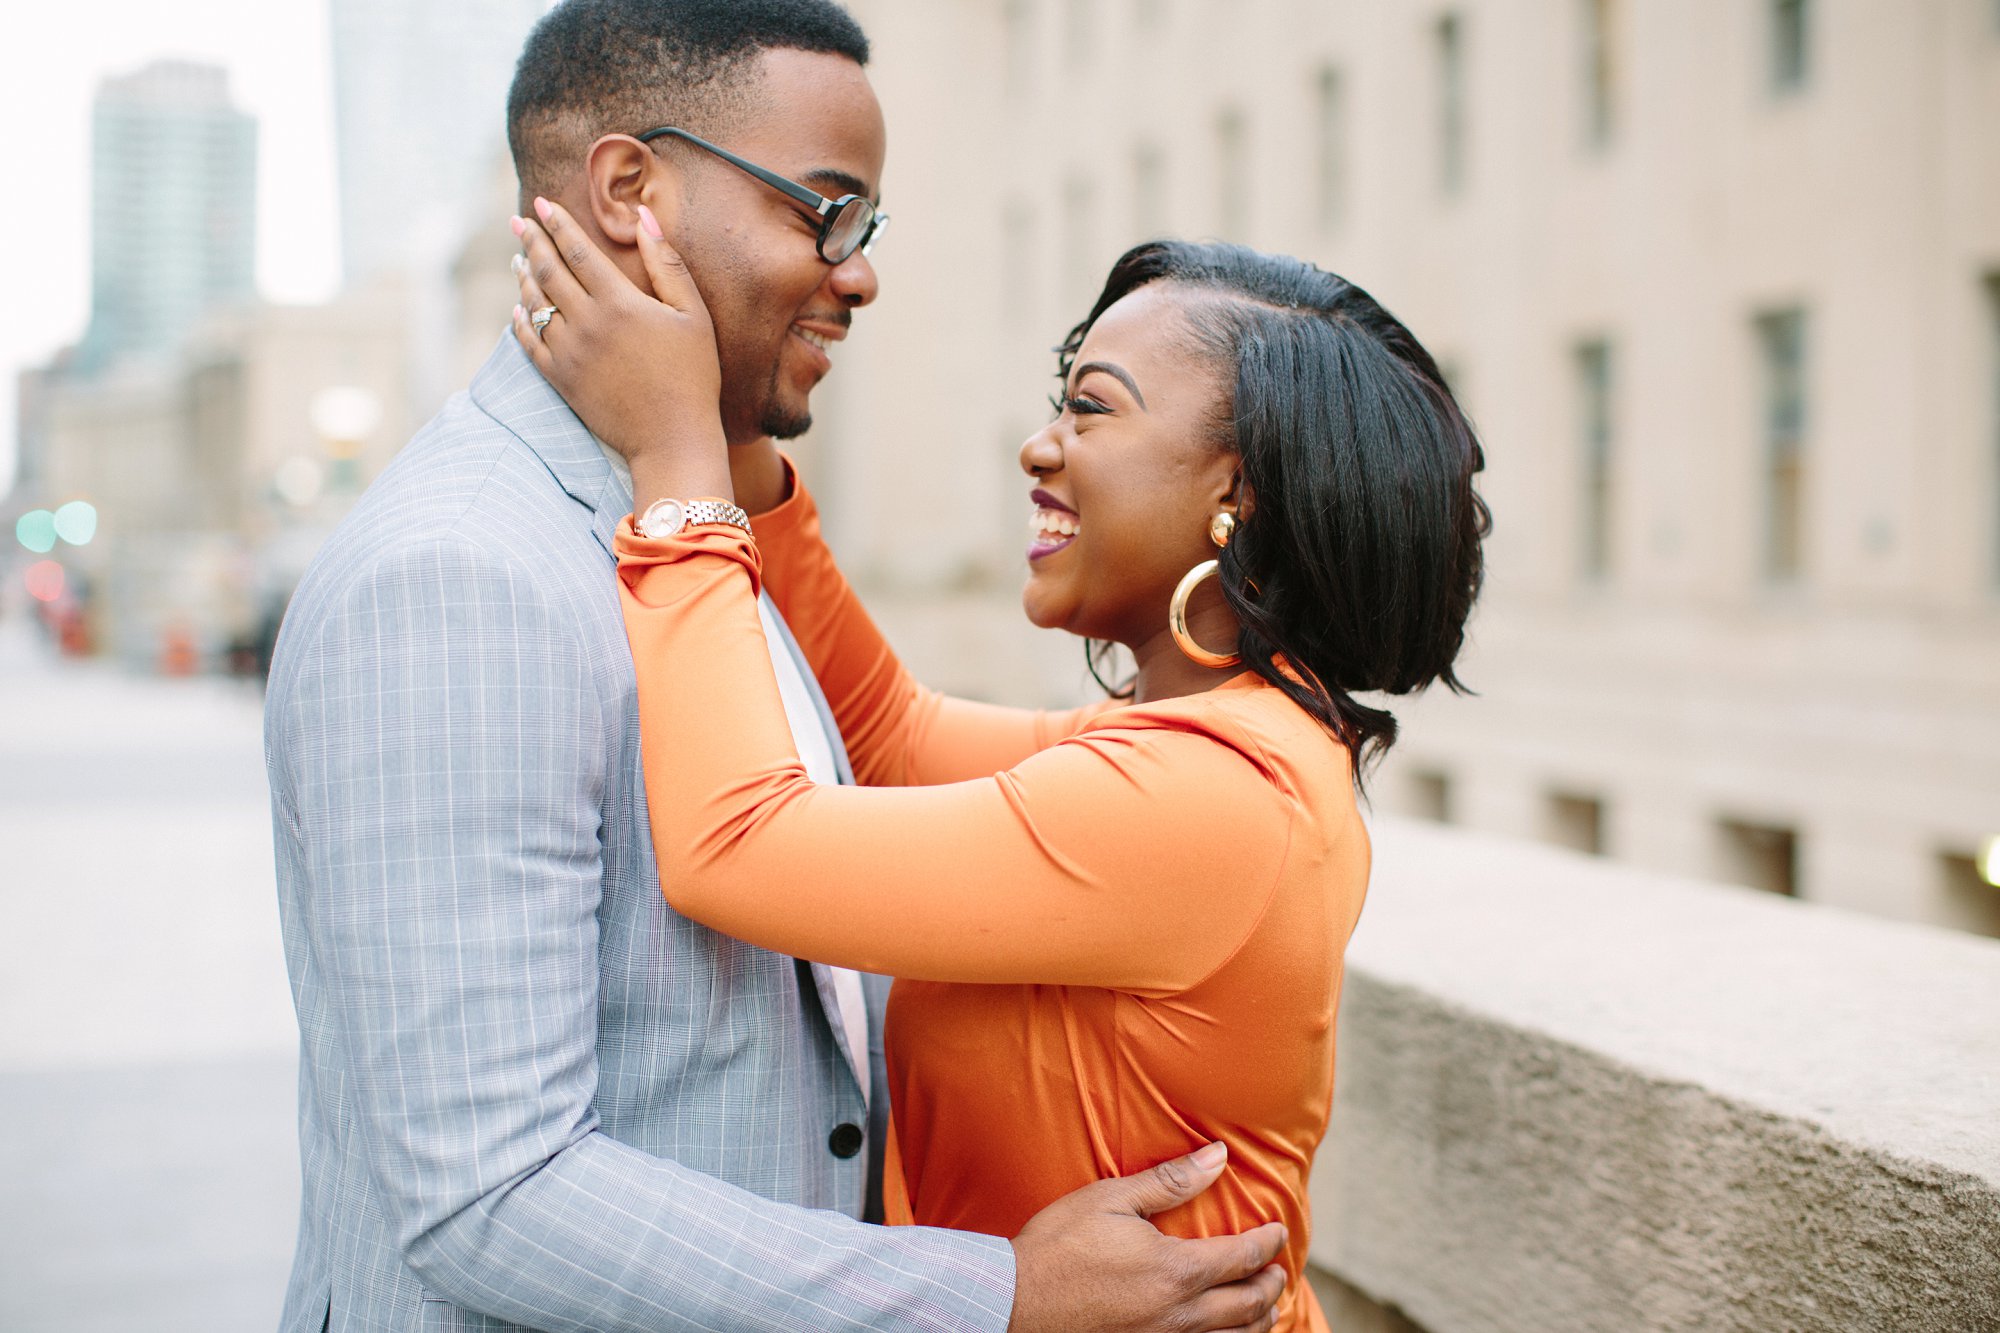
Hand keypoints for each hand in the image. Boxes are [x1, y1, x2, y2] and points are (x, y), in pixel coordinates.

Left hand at [511, 196, 728, 495]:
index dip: (557, 223)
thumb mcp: (693, 315)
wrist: (673, 439)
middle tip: (518, 221)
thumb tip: (643, 217)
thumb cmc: (693, 375)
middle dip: (532, 241)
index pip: (577, 249)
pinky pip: (529, 342)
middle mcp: (586, 323)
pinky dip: (521, 320)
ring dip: (525, 276)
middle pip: (549, 270)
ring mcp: (569, 353)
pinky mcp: (561, 380)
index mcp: (619, 302)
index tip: (542, 204)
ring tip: (520, 258)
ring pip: (535, 303)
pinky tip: (519, 307)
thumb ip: (667, 264)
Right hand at [1008, 1143, 1288, 1332]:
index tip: (1279, 1231)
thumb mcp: (1111, 1199)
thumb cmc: (1058, 1246)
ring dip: (1258, 1321)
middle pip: (1248, 1304)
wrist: (1013, 1303)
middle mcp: (1180, 1315)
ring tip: (1265, 1308)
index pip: (1243, 1256)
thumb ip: (1171, 1181)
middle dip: (1270, 1284)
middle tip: (1277, 1270)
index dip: (1268, 1243)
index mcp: (1176, 1269)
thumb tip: (1219, 1157)